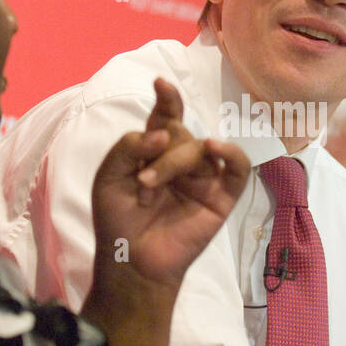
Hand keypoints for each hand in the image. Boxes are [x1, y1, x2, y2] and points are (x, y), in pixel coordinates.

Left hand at [89, 78, 249, 290]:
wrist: (131, 262)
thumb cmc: (118, 221)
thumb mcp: (108, 178)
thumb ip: (128, 147)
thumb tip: (163, 132)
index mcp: (156, 152)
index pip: (166, 117)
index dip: (167, 99)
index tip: (161, 83)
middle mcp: (182, 161)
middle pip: (180, 134)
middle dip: (159, 152)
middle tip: (142, 182)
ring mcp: (204, 178)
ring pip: (200, 150)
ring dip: (175, 162)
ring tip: (152, 185)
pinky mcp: (222, 197)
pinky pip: (237, 168)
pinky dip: (230, 153)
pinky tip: (214, 146)